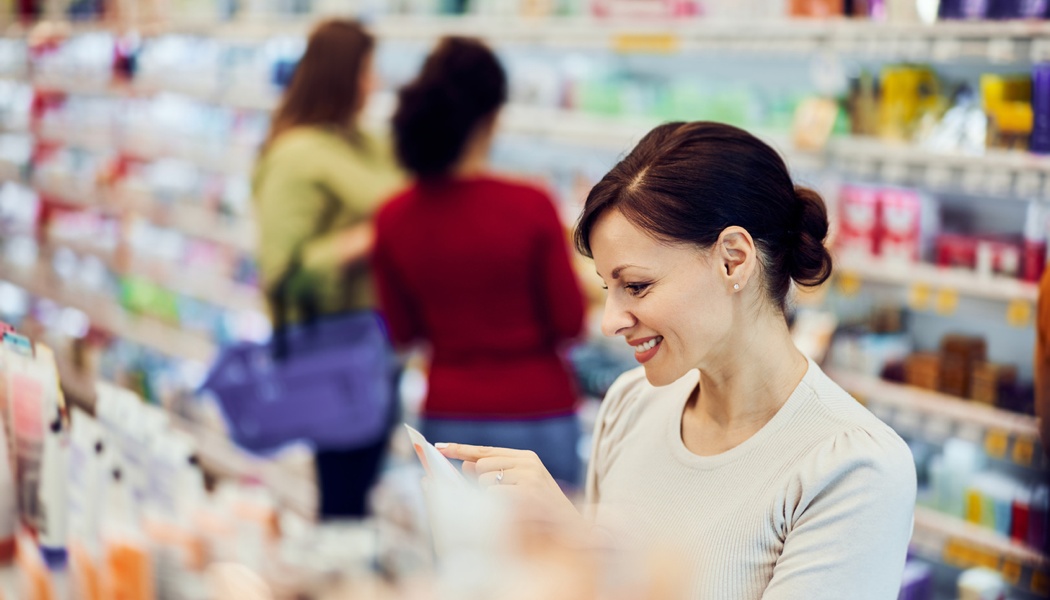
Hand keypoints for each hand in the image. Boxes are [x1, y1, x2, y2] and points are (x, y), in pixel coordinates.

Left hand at [436, 443, 581, 525]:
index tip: (438, 447)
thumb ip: (495, 474)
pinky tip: (515, 512)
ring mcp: (529, 477)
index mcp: (526, 457)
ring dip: (491, 497)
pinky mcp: (528, 493)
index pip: (486, 450)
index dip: (460, 449)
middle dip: (481, 482)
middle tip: (501, 497)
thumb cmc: (543, 510)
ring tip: (514, 508)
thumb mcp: (521, 486)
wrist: (574, 529)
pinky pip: (494, 496)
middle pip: (481, 466)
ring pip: (486, 481)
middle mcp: (528, 462)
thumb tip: (467, 465)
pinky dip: (497, 506)